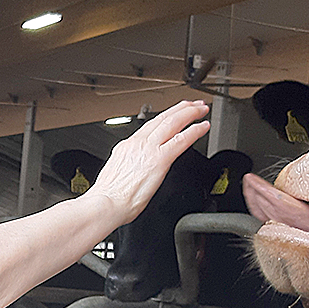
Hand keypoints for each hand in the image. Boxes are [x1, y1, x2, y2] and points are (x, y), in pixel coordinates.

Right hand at [87, 99, 210, 224]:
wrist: (105, 204)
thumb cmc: (108, 197)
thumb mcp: (115, 173)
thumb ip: (129, 166)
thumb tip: (135, 170)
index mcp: (127, 146)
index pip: (150, 125)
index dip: (166, 116)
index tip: (175, 113)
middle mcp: (138, 143)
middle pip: (163, 118)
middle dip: (181, 108)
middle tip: (193, 104)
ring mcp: (149, 149)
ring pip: (173, 123)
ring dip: (190, 113)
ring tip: (202, 109)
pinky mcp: (160, 160)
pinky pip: (182, 140)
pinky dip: (195, 131)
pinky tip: (203, 126)